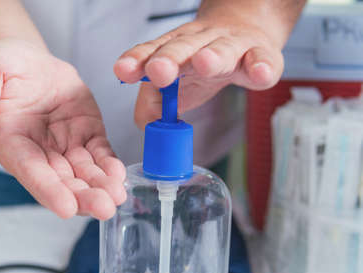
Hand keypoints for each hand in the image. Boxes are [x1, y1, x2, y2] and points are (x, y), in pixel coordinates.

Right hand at [0, 39, 125, 219]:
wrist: (29, 60)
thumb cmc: (3, 66)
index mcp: (11, 142)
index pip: (30, 170)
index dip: (48, 189)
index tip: (66, 207)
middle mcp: (39, 151)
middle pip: (62, 181)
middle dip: (83, 196)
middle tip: (104, 208)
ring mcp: (65, 145)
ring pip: (83, 173)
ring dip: (100, 186)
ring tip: (117, 197)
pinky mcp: (86, 134)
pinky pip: (99, 154)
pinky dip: (109, 165)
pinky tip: (120, 174)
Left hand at [114, 7, 287, 128]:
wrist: (245, 36)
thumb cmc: (202, 64)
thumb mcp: (175, 84)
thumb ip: (154, 103)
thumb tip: (146, 123)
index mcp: (174, 50)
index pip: (151, 52)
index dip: (137, 61)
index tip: (124, 71)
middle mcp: (199, 43)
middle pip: (182, 47)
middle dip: (169, 58)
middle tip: (159, 71)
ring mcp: (231, 46)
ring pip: (222, 48)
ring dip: (212, 56)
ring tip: (205, 63)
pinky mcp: (261, 54)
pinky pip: (261, 59)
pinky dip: (261, 66)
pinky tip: (259, 74)